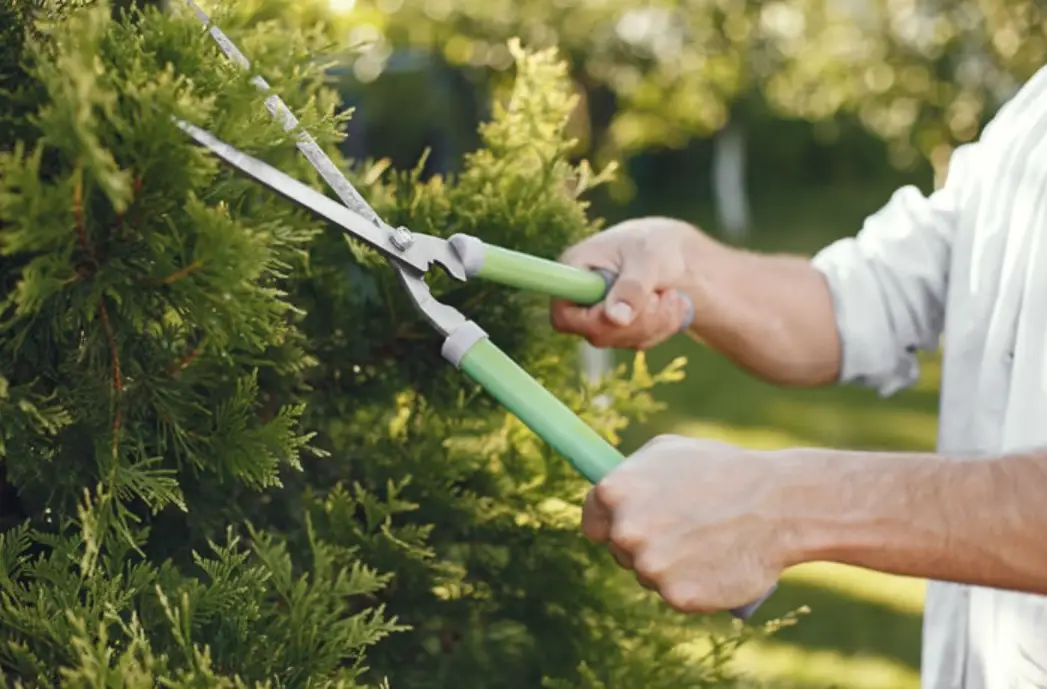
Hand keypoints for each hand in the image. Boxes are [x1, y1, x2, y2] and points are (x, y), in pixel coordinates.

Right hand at [550, 217, 710, 349]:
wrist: (672, 251)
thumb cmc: (653, 243)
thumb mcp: (646, 258)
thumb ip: (632, 287)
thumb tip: (617, 319)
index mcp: (575, 271)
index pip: (563, 314)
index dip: (591, 320)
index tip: (623, 309)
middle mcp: (581, 298)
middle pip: (597, 333)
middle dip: (638, 319)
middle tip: (660, 295)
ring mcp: (599, 317)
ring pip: (623, 340)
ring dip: (657, 321)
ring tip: (671, 293)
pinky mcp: (619, 329)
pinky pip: (640, 342)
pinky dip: (664, 325)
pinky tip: (674, 303)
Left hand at [582, 435, 803, 612]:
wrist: (778, 504)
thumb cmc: (723, 470)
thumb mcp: (668, 451)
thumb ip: (630, 473)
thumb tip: (609, 492)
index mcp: (614, 492)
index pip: (592, 523)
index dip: (611, 524)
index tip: (631, 525)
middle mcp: (626, 531)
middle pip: (619, 550)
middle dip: (643, 543)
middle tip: (681, 530)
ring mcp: (650, 566)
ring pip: (648, 574)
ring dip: (668, 566)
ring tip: (704, 542)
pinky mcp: (678, 596)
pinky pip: (675, 594)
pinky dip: (692, 586)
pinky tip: (713, 564)